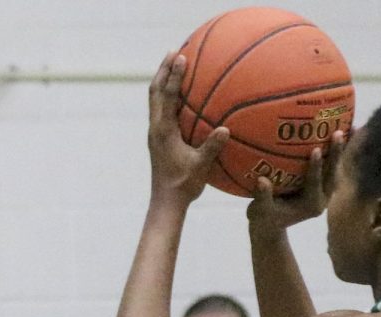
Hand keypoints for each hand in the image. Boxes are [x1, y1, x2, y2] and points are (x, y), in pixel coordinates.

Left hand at [148, 51, 228, 201]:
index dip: (173, 74)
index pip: (167, 95)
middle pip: (155, 90)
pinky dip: (168, 97)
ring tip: (172, 66)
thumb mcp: (201, 166)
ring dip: (163, 81)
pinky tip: (181, 97)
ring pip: (155, 99)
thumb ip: (212, 147)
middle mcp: (155, 127)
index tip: (180, 56)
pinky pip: (161, 110)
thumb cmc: (183, 185)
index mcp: (163, 130)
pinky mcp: (158, 139)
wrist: (166, 201)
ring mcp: (155, 133)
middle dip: (163, 70)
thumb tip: (225, 129)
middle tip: (173, 52)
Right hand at [246, 130, 345, 236]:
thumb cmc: (264, 217)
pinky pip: (335, 165)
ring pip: (338, 168)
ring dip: (344, 150)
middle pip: (333, 174)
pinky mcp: (325, 184)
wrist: (273, 225)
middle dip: (336, 155)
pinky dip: (341, 150)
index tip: (316, 151)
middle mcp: (323, 198)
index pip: (315, 184)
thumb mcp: (260, 210)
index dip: (316, 168)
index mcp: (310, 205)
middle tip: (337, 133)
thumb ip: (262, 197)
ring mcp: (326, 191)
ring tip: (351, 127)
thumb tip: (261, 181)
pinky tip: (348, 128)